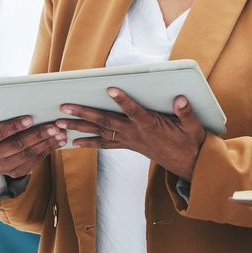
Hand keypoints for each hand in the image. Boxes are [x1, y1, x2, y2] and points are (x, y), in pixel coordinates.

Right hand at [0, 98, 65, 180]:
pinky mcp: (14, 173)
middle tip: (53, 126)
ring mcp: (2, 167)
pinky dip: (47, 151)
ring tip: (60, 133)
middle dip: (36, 135)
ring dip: (45, 143)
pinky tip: (58, 142)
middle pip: (16, 145)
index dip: (14, 126)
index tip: (30, 119)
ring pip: (27, 155)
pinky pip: (33, 162)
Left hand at [63, 90, 205, 181]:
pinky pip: (104, 144)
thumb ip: (186, 113)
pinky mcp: (128, 145)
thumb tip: (180, 99)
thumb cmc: (189, 142)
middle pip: (106, 122)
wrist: (187, 164)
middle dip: (84, 113)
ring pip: (100, 132)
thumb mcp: (193, 127)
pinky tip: (72, 142)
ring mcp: (129, 140)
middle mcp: (135, 133)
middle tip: (64, 107)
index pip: (135, 111)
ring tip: (58, 123)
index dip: (123, 100)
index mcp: (151, 126)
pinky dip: (88, 142)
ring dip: (78, 128)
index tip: (110, 89)